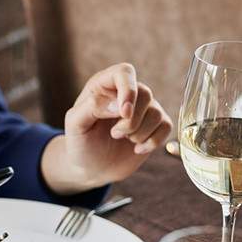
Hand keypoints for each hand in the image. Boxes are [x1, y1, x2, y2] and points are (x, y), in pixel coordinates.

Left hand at [41, 63, 172, 193]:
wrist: (92, 168)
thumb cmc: (80, 143)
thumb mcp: (75, 125)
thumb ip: (92, 108)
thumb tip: (119, 105)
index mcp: (103, 86)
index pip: (124, 72)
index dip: (128, 90)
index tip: (124, 113)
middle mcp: (125, 93)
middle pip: (145, 94)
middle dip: (131, 121)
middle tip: (114, 134)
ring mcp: (142, 109)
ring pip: (157, 112)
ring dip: (140, 133)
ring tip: (123, 140)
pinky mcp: (154, 126)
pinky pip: (167, 126)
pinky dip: (153, 141)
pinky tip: (137, 149)